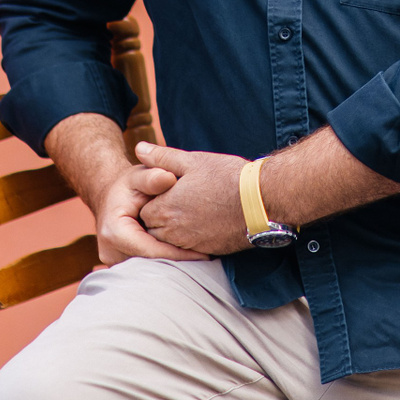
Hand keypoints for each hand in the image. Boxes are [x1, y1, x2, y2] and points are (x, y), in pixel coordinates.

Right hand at [91, 161, 207, 264]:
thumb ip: (152, 177)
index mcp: (114, 232)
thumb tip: (168, 178)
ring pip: (150, 270)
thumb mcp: (139, 176)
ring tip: (200, 258)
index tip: (204, 254)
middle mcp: (111, 252)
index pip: (151, 251)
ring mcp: (115, 262)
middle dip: (179, 263)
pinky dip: (166, 263)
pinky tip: (185, 256)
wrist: (111, 197)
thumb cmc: (129, 186)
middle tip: (208, 258)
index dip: (178, 254)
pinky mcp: (122, 266)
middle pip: (151, 265)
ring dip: (174, 266)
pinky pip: (147, 269)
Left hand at [134, 141, 250, 255]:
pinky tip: (205, 223)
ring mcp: (190, 244)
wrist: (261, 201)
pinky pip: (189, 249)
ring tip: (192, 212)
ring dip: (175, 229)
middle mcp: (173, 231)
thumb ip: (162, 157)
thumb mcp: (193, 160)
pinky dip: (191, 239)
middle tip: (179, 202)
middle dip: (161, 217)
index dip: (154, 200)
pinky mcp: (207, 251)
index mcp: (165, 208)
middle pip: (154, 229)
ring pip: (170, 241)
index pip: (144, 211)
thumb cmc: (226, 177)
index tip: (168, 191)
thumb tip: (139, 148)